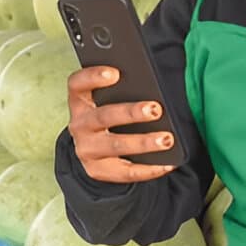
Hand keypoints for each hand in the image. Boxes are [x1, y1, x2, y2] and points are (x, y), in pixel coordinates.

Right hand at [67, 66, 176, 183]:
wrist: (94, 149)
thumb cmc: (109, 115)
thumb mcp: (106, 100)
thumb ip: (122, 89)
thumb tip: (153, 84)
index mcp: (80, 101)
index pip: (77, 84)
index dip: (93, 77)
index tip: (116, 73)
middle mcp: (79, 125)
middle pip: (103, 116)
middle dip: (131, 113)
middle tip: (156, 109)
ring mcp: (86, 150)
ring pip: (115, 145)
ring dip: (143, 142)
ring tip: (166, 139)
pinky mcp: (97, 171)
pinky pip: (125, 172)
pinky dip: (149, 168)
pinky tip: (168, 162)